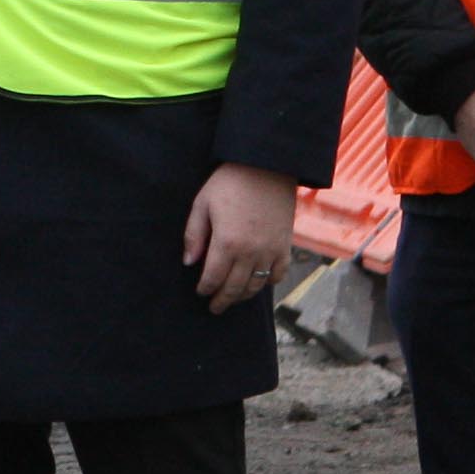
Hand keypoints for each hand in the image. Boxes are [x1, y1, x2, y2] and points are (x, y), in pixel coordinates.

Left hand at [183, 161, 301, 315]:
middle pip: (234, 287)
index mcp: (227, 243)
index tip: (200, 292)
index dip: (205, 289)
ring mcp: (270, 250)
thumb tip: (188, 262)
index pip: (213, 278)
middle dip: (222, 300)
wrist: (267, 166)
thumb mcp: (202, 204)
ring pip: (256, 285)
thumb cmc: (229, 183)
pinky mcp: (285, 245)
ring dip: (243, 295)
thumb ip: (194, 235)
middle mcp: (250, 252)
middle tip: (214, 307)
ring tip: (233, 298)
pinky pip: (278, 273)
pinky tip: (258, 282)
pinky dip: (268, 282)